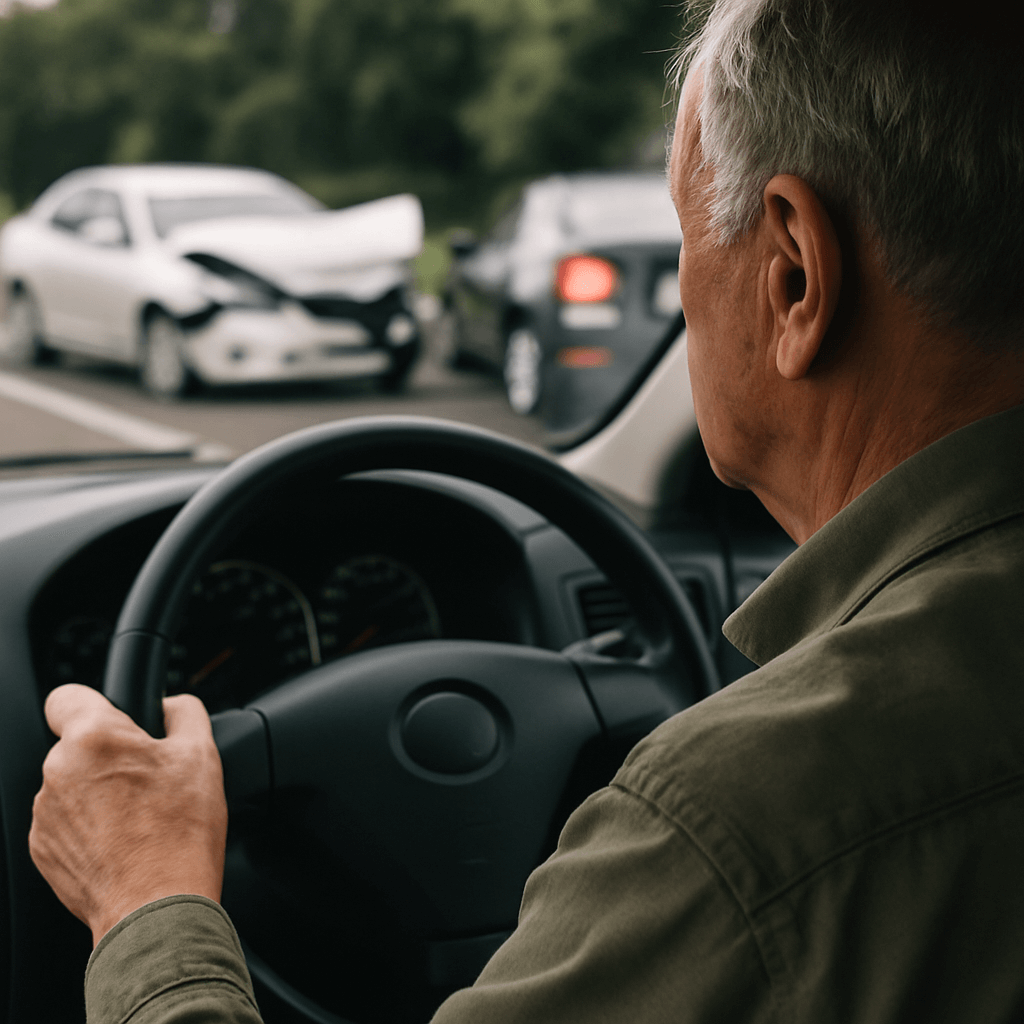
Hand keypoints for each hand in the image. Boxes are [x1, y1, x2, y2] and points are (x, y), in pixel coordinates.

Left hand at [29, 684, 227, 946]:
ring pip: (72, 784)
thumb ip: (185, 712)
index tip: (114, 720)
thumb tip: (172, 705)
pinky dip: (89, 825)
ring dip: (98, 791)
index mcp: (94, 738)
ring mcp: (44, 814)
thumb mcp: (203, 753)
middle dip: (109, 755)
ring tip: (140, 816)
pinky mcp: (43, 849)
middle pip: (78, 744)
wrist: (157, 906)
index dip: (94, 702)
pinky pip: (65, 821)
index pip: (67, 696)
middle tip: (149, 778)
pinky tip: (123, 840)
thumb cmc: (179, 832)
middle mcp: (58, 771)